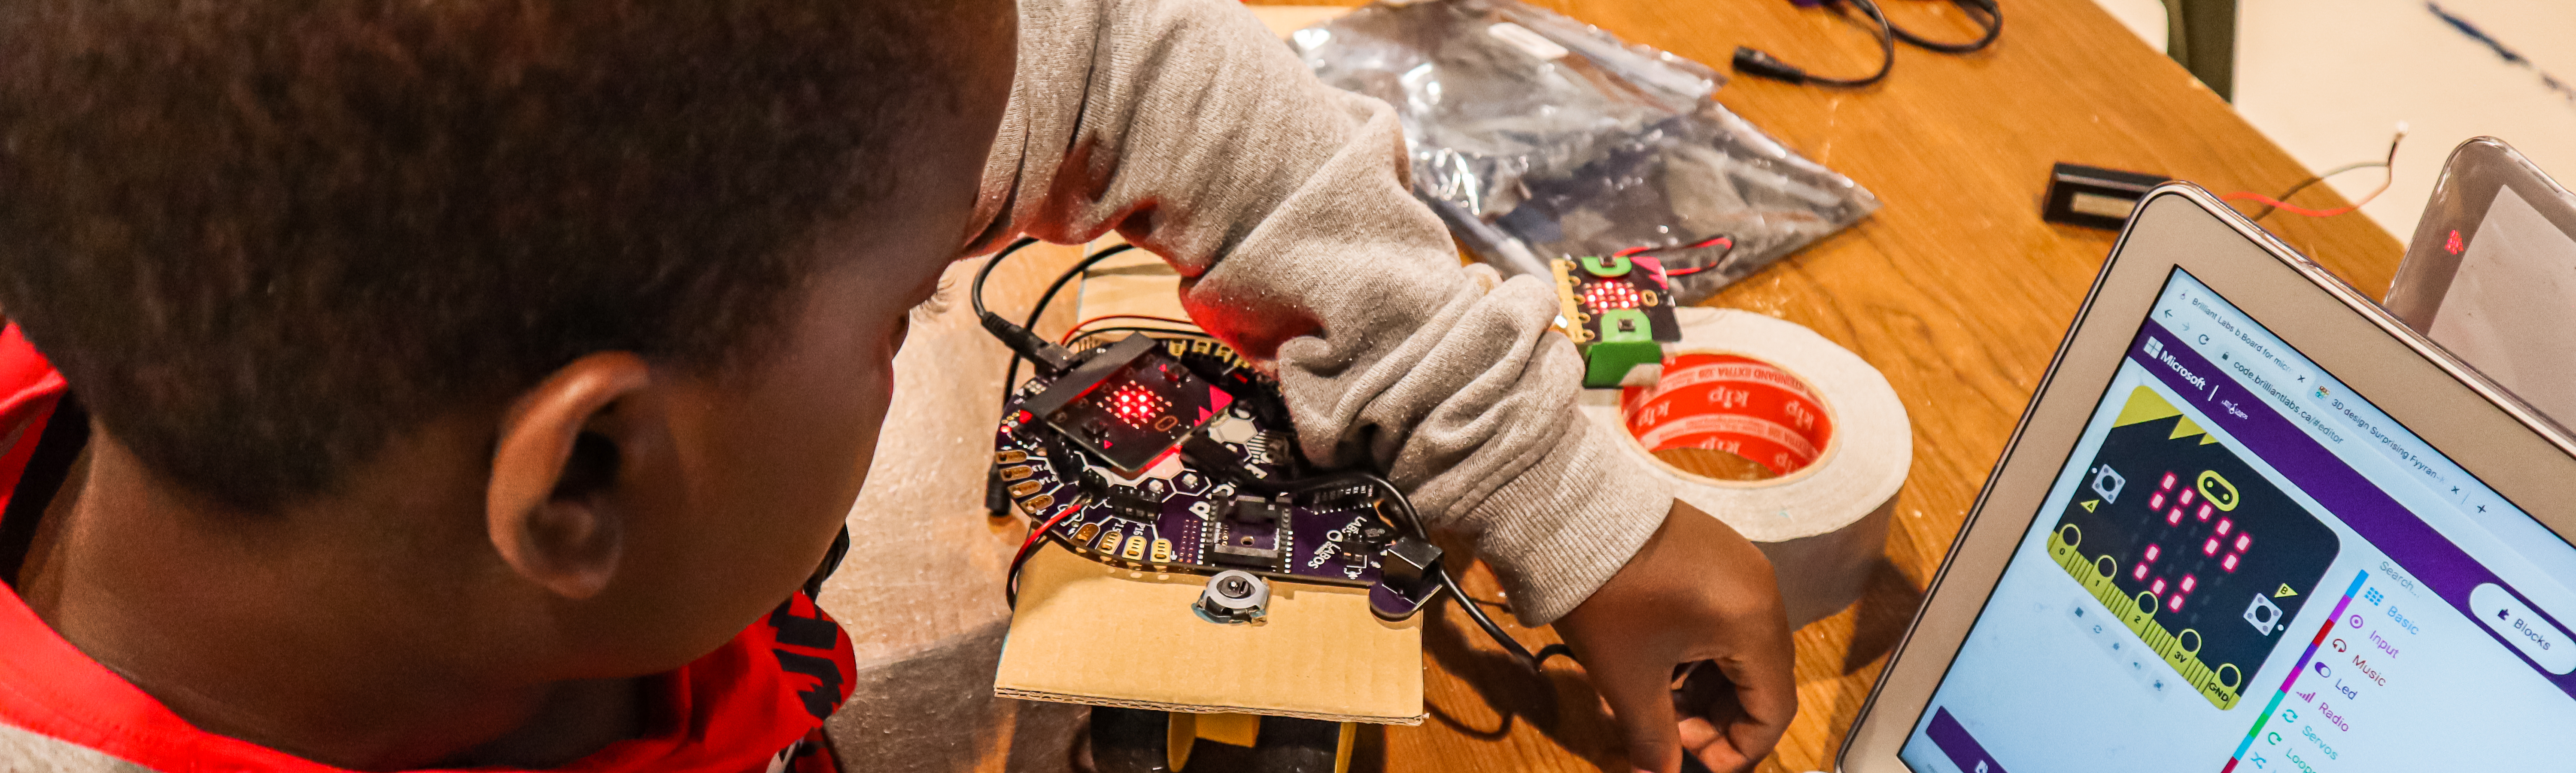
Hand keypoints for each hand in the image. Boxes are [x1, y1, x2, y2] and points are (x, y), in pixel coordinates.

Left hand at [1554, 501, 1795, 772]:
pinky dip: (1698, 650)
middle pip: (1760, 679)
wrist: (1565, 512)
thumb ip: (1654, 738)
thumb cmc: (1604, 592)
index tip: (1694, 760)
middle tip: (1668, 731)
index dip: (1739, 749)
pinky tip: (1655, 660)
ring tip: (1654, 699)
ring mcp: (1740, 565)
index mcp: (1754, 623)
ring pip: (1739, 649)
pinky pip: (1723, 616)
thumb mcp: (1628, 679)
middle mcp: (1761, 590)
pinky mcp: (1714, 551)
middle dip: (1716, 717)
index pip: (1774, 709)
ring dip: (1704, 686)